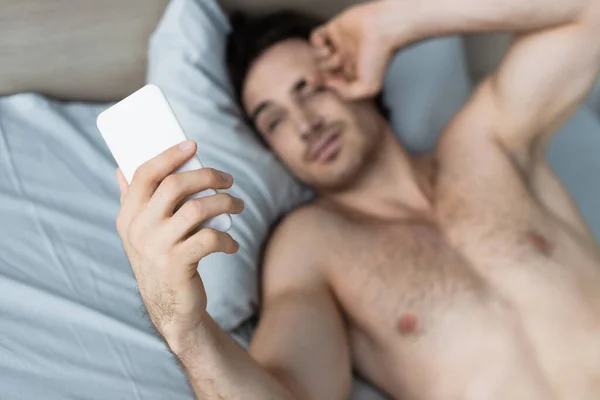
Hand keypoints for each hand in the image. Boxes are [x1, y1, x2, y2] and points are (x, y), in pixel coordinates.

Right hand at [115, 139, 243, 350]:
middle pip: (175, 185)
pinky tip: (232, 244)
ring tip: (238, 205)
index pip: (144, 174)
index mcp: (128, 216)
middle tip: (228, 180)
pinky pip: (209, 238)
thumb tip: (121, 167)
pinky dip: (227, 238)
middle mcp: (138, 229)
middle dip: (207, 176)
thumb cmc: (160, 261)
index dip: (169, 155)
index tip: (193, 145)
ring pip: (197, 209)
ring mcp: (157, 247)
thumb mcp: (140, 233)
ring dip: (224, 202)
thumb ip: (132, 201)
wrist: (170, 309)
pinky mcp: (177, 265)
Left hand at [311, 2, 395, 99]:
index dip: (323, 84)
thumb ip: (347, 93)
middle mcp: (345, 59)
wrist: (382, 28)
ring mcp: (339, 44)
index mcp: (352, 73)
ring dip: (318, 57)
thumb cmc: (379, 58)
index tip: (324, 82)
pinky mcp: (335, 29)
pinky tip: (324, 45)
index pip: (331, 82)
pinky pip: (316, 37)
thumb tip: (328, 84)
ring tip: (329, 53)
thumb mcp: (368, 87)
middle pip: (321, 70)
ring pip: (317, 55)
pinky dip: (315, 42)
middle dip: (318, 73)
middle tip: (319, 71)